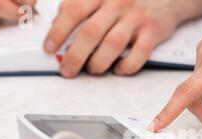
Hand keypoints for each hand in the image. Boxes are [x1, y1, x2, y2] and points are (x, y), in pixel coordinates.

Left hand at [44, 0, 201, 77]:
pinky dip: (127, 66)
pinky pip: (139, 53)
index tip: (49, 48)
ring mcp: (136, 18)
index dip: (58, 31)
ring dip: (99, 62)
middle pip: (91, 32)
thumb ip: (81, 9)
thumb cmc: (129, 2)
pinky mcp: (152, 32)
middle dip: (75, 55)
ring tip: (92, 70)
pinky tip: (118, 69)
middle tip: (67, 70)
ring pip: (113, 44)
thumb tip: (56, 29)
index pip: (73, 11)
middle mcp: (117, 3)